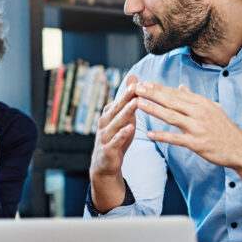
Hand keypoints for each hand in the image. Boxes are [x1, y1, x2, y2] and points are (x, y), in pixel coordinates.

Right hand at [89, 74, 138, 209]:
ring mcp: (104, 136)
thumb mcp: (122, 117)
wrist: (104, 164)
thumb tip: (133, 76)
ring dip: (125, 113)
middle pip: (116, 108)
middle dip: (125, 97)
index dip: (128, 92)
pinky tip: (130, 128)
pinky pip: (115, 141)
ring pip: (116, 123)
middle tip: (135, 87)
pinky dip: (122, 134)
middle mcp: (104, 123)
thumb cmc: (116, 138)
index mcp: (108, 115)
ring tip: (135, 103)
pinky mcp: (108, 150)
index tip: (137, 81)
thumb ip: (127, 99)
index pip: (119, 101)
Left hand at [133, 82, 241, 167]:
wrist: (240, 149)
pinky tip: (149, 134)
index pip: (176, 93)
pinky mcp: (197, 143)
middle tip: (136, 88)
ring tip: (138, 104)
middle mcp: (199, 112)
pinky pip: (176, 139)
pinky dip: (162, 136)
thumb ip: (194, 98)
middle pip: (171, 101)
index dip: (158, 88)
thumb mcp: (212, 108)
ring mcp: (198, 128)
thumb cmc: (224, 128)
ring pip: (171, 116)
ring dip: (153, 109)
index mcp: (201, 103)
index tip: (144, 83)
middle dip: (152, 94)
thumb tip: (181, 86)